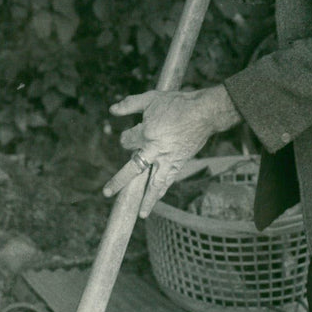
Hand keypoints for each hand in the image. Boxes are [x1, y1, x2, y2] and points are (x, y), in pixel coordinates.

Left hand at [103, 86, 240, 215]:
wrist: (205, 112)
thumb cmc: (177, 103)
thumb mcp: (151, 98)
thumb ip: (130, 104)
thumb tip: (112, 110)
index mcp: (146, 133)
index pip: (127, 141)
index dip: (126, 139)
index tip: (129, 137)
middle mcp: (155, 150)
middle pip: (133, 169)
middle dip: (119, 181)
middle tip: (106, 192)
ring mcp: (168, 159)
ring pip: (155, 183)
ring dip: (147, 199)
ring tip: (141, 213)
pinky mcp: (180, 163)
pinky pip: (169, 180)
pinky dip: (162, 191)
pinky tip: (156, 199)